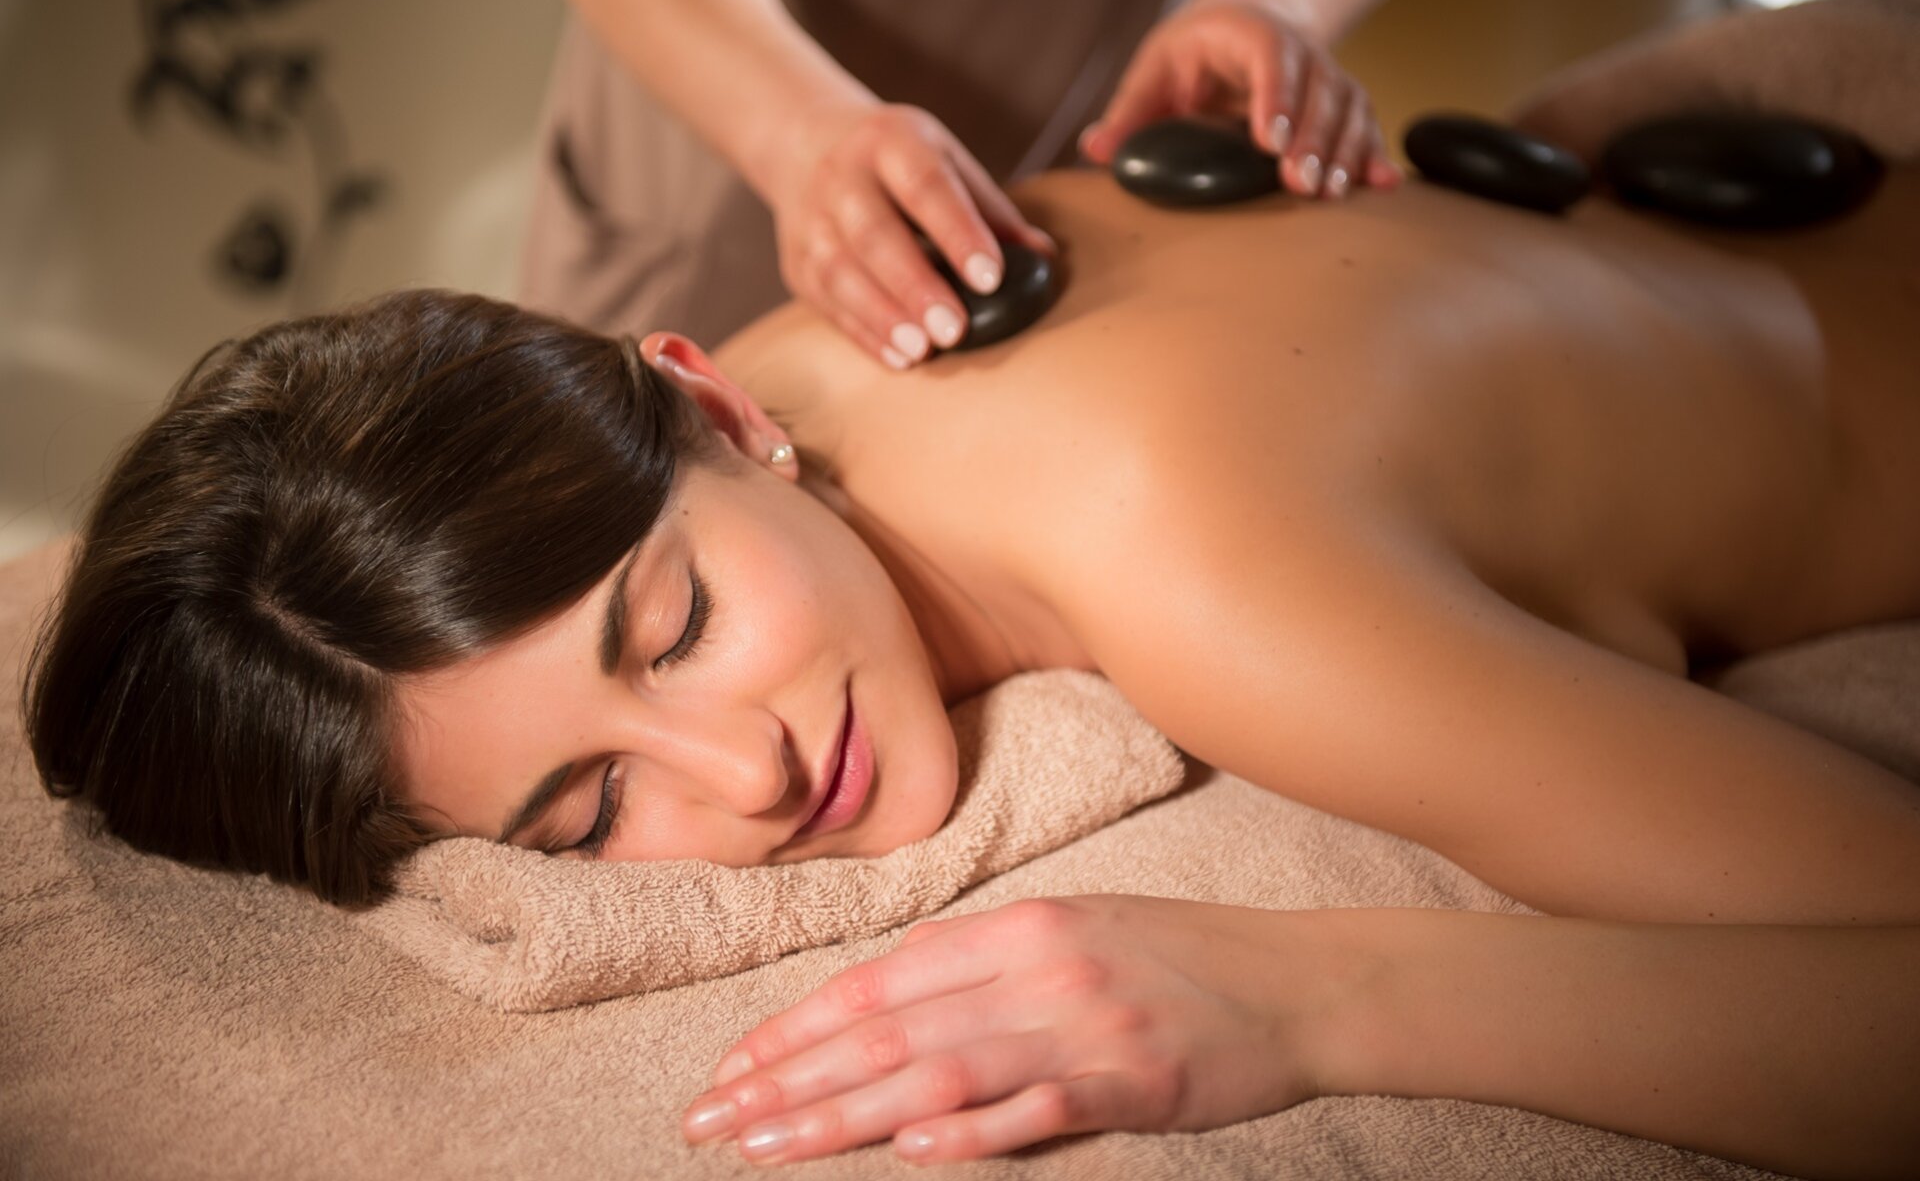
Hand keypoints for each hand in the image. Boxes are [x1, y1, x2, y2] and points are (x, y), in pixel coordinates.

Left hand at [679, 895, 1331, 1165]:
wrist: (1298, 981)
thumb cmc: (1181, 955)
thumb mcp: (1076, 929)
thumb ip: (986, 961)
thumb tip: (894, 985)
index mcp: (1017, 927)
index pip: (878, 981)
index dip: (796, 1028)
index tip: (731, 1072)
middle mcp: (1036, 968)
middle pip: (890, 1028)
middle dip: (790, 1079)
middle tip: (713, 1121)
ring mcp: (1084, 1022)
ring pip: (940, 1068)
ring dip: (847, 1113)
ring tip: (771, 1148)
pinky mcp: (1134, 1078)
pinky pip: (1040, 1104)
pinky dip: (973, 1128)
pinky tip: (910, 1149)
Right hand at [762, 99, 1055, 368]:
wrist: (807, 144)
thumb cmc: (899, 163)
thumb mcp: (946, 161)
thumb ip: (992, 212)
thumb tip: (1043, 260)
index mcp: (892, 142)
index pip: (925, 185)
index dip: (958, 232)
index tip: (991, 278)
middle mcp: (844, 177)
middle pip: (874, 234)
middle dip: (915, 285)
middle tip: (954, 329)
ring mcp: (812, 219)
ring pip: (841, 271)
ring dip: (883, 316)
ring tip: (922, 351)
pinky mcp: (796, 260)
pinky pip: (826, 301)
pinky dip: (862, 331)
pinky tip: (897, 356)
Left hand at [1080, 2, 1400, 200]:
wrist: (1246, 26)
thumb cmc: (1193, 54)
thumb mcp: (1156, 70)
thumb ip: (1129, 112)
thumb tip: (1096, 151)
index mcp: (1248, 32)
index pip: (1270, 55)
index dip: (1274, 95)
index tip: (1268, 140)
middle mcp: (1298, 49)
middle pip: (1317, 87)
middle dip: (1311, 137)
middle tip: (1298, 183)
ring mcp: (1326, 76)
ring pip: (1346, 108)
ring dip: (1342, 153)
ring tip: (1327, 195)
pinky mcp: (1342, 105)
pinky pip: (1364, 127)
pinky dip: (1373, 156)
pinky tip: (1382, 187)